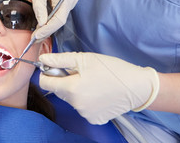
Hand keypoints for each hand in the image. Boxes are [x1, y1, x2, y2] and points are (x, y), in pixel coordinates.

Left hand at [30, 0, 78, 39]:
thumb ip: (40, 9)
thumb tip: (41, 25)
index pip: (59, 19)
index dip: (47, 30)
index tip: (37, 36)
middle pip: (61, 20)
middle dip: (48, 30)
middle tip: (35, 38)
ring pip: (60, 17)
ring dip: (49, 25)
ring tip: (38, 33)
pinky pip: (60, 12)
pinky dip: (52, 19)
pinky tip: (43, 24)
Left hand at [39, 52, 159, 124]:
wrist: (136, 86)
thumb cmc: (111, 69)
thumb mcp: (84, 59)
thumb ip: (60, 60)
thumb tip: (43, 59)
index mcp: (71, 89)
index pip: (45, 83)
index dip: (48, 73)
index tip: (56, 68)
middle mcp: (76, 105)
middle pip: (58, 91)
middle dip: (64, 81)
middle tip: (80, 72)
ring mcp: (85, 114)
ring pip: (71, 100)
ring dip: (75, 91)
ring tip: (92, 82)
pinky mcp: (94, 119)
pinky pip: (83, 108)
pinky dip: (86, 101)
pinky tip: (98, 93)